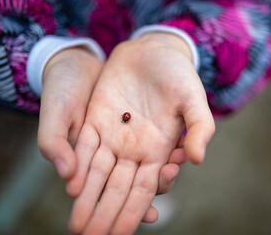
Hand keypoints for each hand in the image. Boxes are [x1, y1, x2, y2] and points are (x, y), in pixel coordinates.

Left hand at [36, 45, 186, 223]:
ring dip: (87, 198)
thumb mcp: (194, 99)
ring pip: (97, 173)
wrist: (153, 52)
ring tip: (76, 224)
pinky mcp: (96, 120)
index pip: (145, 189)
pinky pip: (84, 147)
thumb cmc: (179, 75)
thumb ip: (200, 128)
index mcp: (159, 150)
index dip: (133, 212)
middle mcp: (134, 149)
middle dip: (105, 214)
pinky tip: (70, 185)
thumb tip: (197, 160)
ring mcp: (113, 136)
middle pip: (117, 188)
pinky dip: (77, 166)